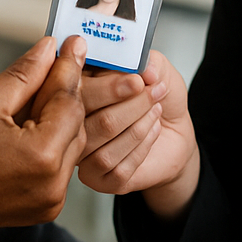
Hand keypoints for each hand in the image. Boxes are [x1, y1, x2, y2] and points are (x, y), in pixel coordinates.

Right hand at [0, 36, 87, 241]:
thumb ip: (26, 73)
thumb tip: (50, 49)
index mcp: (42, 156)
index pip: (70, 101)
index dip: (68, 69)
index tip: (72, 43)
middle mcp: (54, 184)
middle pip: (76, 124)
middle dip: (63, 93)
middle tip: (50, 64)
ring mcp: (50, 200)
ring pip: (70, 145)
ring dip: (58, 118)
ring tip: (31, 97)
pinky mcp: (43, 207)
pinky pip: (59, 165)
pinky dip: (51, 142)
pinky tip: (29, 126)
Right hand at [76, 50, 200, 220]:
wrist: (172, 135)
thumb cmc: (156, 100)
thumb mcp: (158, 71)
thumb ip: (150, 62)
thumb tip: (144, 68)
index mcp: (74, 89)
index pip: (72, 84)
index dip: (105, 82)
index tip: (136, 78)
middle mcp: (69, 122)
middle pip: (84, 110)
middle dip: (125, 99)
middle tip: (150, 90)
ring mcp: (80, 153)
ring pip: (102, 134)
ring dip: (137, 120)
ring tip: (155, 109)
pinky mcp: (96, 179)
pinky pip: (115, 163)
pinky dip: (142, 144)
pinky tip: (152, 130)